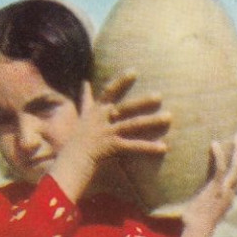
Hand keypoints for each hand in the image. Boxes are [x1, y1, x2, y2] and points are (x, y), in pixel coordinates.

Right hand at [50, 73, 170, 200]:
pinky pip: (133, 147)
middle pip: (125, 107)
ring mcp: (106, 133)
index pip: (109, 92)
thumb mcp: (81, 118)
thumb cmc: (75, 143)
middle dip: (143, 101)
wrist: (68, 164)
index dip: (121, 81)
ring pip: (132, 124)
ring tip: (168, 117)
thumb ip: (86, 100)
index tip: (134, 71)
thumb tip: (85, 82)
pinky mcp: (111, 148)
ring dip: (151, 121)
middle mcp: (101, 120)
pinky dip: (149, 147)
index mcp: (95, 112)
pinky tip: (163, 147)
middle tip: (159, 96)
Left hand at [164, 134, 236, 236]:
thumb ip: (200, 203)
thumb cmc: (194, 224)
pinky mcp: (216, 189)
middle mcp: (230, 193)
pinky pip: (221, 168)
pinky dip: (219, 155)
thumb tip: (189, 202)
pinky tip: (215, 144)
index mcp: (228, 198)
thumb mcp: (201, 212)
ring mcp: (225, 190)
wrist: (196, 231)